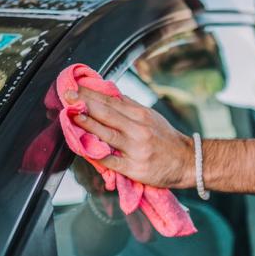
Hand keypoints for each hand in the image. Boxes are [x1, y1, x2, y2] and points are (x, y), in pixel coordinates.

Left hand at [67, 86, 194, 188]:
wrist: (187, 162)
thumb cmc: (166, 139)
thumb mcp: (151, 117)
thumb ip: (130, 107)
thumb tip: (109, 94)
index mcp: (141, 115)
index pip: (112, 101)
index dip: (92, 94)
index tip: (75, 87)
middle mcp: (138, 129)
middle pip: (107, 113)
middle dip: (84, 104)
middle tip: (67, 96)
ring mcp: (136, 149)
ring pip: (107, 134)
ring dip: (88, 124)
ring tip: (72, 116)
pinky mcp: (134, 168)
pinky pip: (111, 161)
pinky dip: (97, 155)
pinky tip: (83, 148)